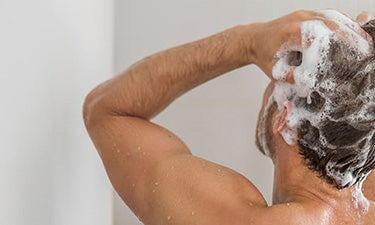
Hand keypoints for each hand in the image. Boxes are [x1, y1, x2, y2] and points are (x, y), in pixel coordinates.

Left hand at [249, 10, 372, 80]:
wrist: (253, 39)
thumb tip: (316, 84)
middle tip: (367, 47)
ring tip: (365, 39)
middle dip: (353, 36)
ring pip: (334, 17)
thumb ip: (296, 78)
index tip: (356, 56)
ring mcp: (304, 14)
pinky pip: (328, 15)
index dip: (342, 46)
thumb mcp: (277, 73)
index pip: (324, 38)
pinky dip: (342, 22)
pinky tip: (353, 29)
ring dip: (350, 27)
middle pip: (334, 24)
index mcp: (293, 33)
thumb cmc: (265, 57)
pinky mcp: (306, 14)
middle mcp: (301, 19)